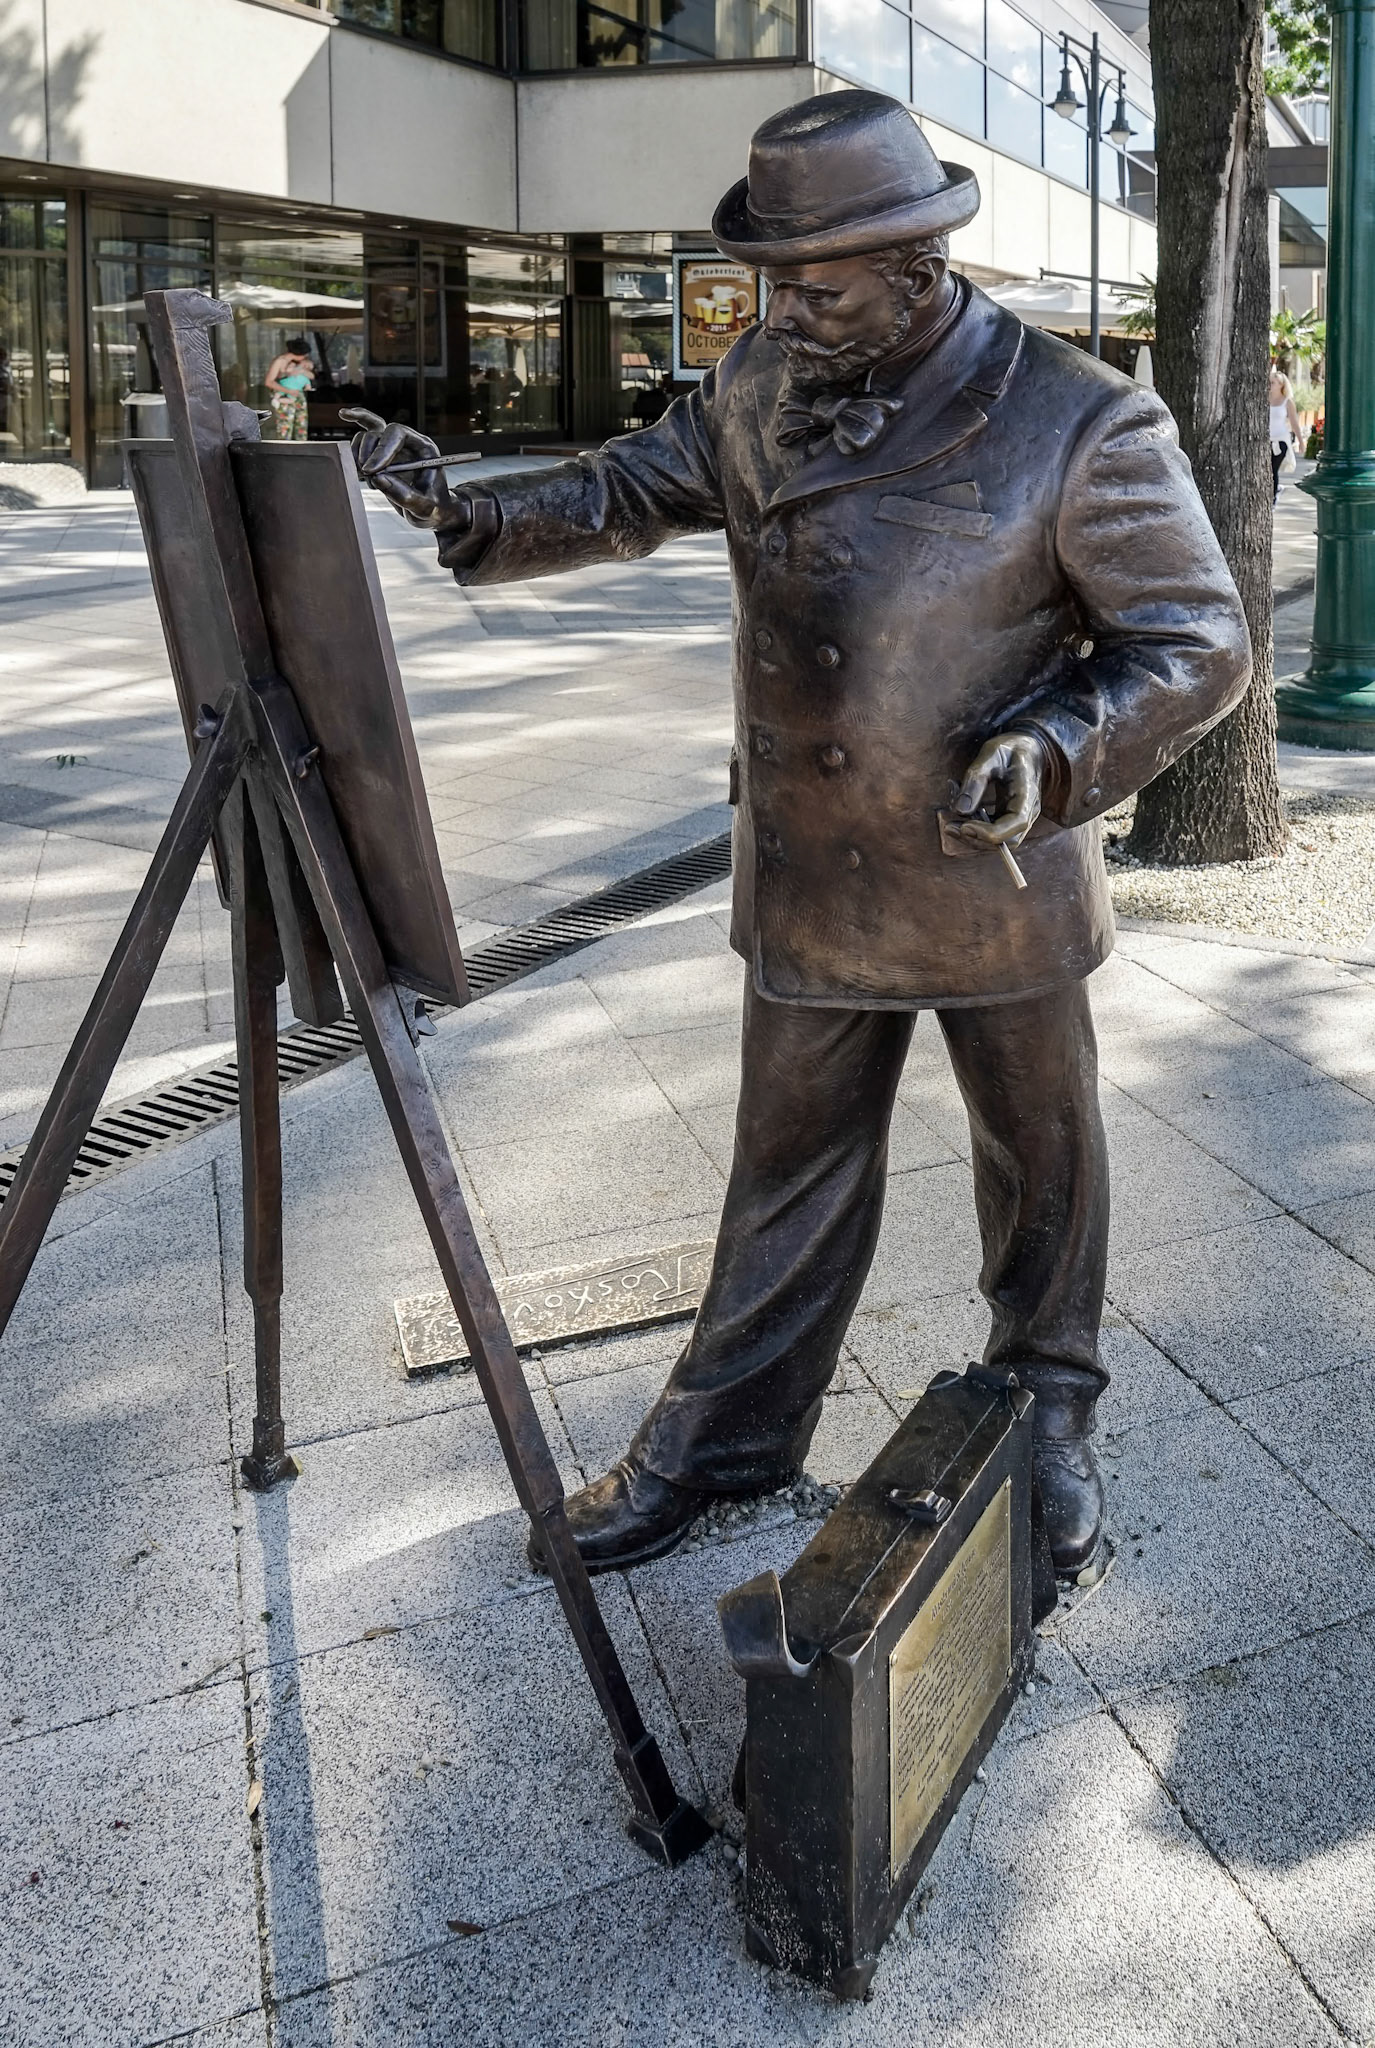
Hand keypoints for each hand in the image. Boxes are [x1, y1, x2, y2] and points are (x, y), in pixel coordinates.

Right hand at [340, 407, 469, 534]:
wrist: (432, 513)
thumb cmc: (435, 508)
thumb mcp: (424, 507)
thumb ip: (403, 494)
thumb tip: (378, 478)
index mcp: (423, 448)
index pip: (399, 433)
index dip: (383, 448)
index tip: (372, 470)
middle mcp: (407, 443)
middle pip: (380, 431)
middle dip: (368, 452)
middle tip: (367, 475)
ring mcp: (393, 448)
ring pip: (367, 435)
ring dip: (359, 455)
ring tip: (366, 477)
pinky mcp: (381, 457)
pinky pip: (362, 441)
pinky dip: (354, 452)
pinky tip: (351, 443)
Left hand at [953, 732, 1045, 847]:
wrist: (1028, 748)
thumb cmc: (1010, 748)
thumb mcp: (990, 755)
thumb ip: (975, 780)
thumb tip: (960, 810)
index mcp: (1027, 792)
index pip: (1015, 823)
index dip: (990, 832)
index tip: (964, 826)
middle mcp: (1029, 809)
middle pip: (1008, 840)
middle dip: (978, 839)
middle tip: (950, 828)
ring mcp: (1022, 816)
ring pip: (1001, 842)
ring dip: (975, 839)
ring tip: (951, 827)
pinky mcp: (1011, 819)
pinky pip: (996, 834)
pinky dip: (977, 833)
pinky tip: (960, 823)